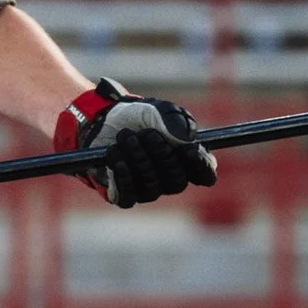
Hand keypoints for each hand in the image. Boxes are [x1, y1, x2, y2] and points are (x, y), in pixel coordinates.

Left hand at [54, 78, 216, 208]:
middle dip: (161, 156)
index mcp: (186, 159)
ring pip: (152, 187)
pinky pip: (129, 198)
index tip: (189, 150)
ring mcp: (148, 190)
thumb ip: (173, 120)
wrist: (102, 121)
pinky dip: (123, 178)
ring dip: (138, 159)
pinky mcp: (124, 195)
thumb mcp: (156, 110)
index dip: (200, 166)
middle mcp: (170, 179)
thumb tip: (185, 141)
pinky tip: (116, 160)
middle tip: (145, 133)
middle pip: (177, 181)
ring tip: (125, 137)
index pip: (205, 175)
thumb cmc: (136, 116)